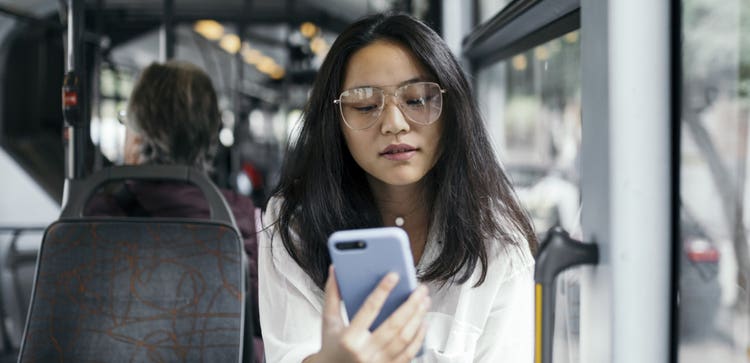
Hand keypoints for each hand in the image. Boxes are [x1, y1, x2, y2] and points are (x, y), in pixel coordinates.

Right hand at [305, 266, 429, 362]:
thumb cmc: (331, 348)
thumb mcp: (328, 322)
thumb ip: (331, 296)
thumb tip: (335, 271)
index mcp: (348, 339)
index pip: (369, 309)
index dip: (382, 290)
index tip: (394, 276)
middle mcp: (365, 352)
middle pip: (394, 324)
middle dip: (411, 304)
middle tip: (420, 289)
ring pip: (405, 339)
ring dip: (418, 317)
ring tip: (424, 302)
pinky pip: (409, 353)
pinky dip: (419, 337)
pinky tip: (423, 323)